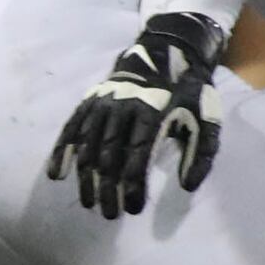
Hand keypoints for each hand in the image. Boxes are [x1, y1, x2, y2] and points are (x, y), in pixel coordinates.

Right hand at [46, 11, 226, 217]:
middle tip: (110, 214)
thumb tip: (187, 186)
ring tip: (88, 202)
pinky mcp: (90, 101)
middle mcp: (122, 107)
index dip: (133, 184)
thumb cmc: (189, 92)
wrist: (168, 50)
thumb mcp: (207, 119)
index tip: (133, 208)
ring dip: (86, 177)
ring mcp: (102, 103)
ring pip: (88, 145)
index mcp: (152, 112)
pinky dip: (63, 151)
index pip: (137, 155)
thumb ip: (201, 154)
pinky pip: (71, 128)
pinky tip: (57, 174)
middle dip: (108, 188)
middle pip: (109, 155)